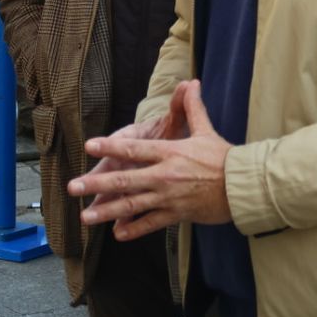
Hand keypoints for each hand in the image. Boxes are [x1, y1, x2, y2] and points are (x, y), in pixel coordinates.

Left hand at [67, 80, 231, 240]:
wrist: (242, 186)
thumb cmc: (224, 157)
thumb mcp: (205, 130)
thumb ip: (192, 108)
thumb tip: (191, 82)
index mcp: (169, 153)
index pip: (134, 149)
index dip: (110, 147)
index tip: (89, 146)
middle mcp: (164, 176)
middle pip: (124, 180)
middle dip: (96, 184)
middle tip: (73, 187)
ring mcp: (168, 198)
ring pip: (132, 205)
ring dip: (106, 211)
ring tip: (86, 216)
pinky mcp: (176, 214)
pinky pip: (150, 223)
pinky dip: (133, 229)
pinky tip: (117, 234)